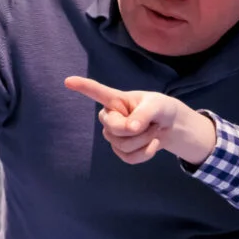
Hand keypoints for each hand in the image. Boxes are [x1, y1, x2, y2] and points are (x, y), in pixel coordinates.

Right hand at [63, 76, 217, 165]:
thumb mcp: (158, 106)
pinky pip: (129, 158)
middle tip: (152, 123)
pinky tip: (152, 144)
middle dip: (137, 129)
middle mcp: (109, 117)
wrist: (170, 127)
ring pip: (123, 145)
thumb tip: (130, 128)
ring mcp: (113, 135)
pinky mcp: (120, 151)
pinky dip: (146, 153)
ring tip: (154, 131)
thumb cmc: (161, 109)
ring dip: (145, 140)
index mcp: (115, 100)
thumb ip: (143, 114)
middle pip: (114, 128)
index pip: (97, 92)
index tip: (68, 80)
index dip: (83, 87)